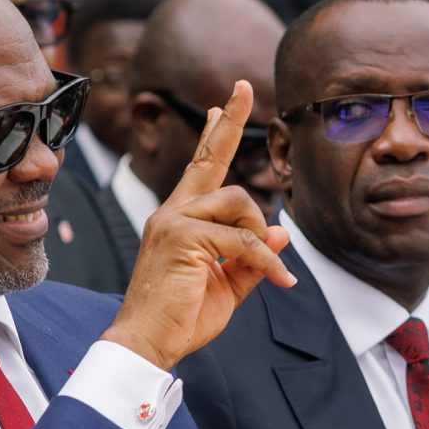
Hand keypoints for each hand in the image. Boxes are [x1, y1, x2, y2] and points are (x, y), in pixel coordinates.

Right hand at [102, 80, 293, 372]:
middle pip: (208, 159)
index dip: (214, 135)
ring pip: (239, 202)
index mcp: (179, 220)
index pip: (200, 168)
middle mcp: (172, 213)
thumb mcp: (226, 287)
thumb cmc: (179, 319)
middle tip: (241, 85)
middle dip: (228, 122)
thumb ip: (252, 259)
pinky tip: (279, 280)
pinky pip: (243, 240)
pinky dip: (266, 262)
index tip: (220, 103)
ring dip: (260, 235)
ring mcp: (174, 221)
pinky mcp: (182, 237)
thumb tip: (280, 232)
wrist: (147, 344)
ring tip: (265, 267)